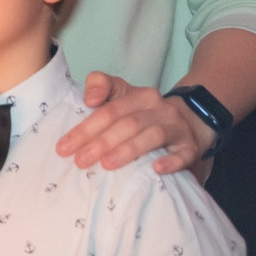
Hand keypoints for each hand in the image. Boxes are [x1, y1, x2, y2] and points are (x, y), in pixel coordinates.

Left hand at [54, 73, 215, 174]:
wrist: (189, 121)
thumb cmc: (143, 112)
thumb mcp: (122, 94)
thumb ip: (101, 86)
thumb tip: (89, 98)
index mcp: (138, 96)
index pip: (109, 109)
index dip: (85, 127)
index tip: (64, 146)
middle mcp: (159, 108)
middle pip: (128, 123)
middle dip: (101, 142)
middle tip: (80, 161)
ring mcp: (176, 128)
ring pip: (153, 136)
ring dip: (128, 150)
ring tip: (107, 164)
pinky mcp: (190, 147)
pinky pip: (184, 154)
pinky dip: (171, 162)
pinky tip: (156, 169)